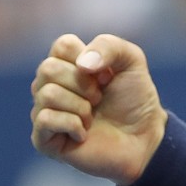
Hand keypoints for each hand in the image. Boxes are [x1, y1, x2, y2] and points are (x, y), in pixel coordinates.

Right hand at [30, 33, 167, 185]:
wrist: (143, 136)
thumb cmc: (135, 98)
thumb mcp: (132, 61)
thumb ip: (109, 46)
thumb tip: (81, 64)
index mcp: (67, 64)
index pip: (62, 45)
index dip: (89, 58)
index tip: (106, 75)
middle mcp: (50, 85)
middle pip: (48, 68)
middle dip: (83, 84)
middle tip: (99, 98)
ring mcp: (44, 112)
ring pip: (47, 94)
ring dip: (81, 106)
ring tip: (92, 116)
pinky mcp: (43, 139)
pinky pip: (45, 119)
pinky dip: (73, 124)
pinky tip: (84, 133)